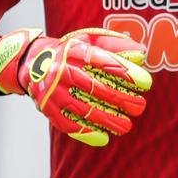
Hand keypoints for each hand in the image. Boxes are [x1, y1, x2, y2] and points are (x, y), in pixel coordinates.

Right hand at [0, 28, 152, 146]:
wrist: (32, 62)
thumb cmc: (69, 52)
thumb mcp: (88, 41)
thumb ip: (114, 45)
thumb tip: (141, 54)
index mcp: (75, 51)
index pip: (104, 62)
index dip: (126, 72)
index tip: (146, 83)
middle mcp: (62, 70)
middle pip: (96, 87)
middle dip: (121, 99)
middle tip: (140, 107)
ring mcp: (53, 91)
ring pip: (83, 108)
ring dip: (107, 120)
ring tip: (126, 126)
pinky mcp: (46, 107)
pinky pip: (67, 123)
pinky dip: (85, 132)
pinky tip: (103, 137)